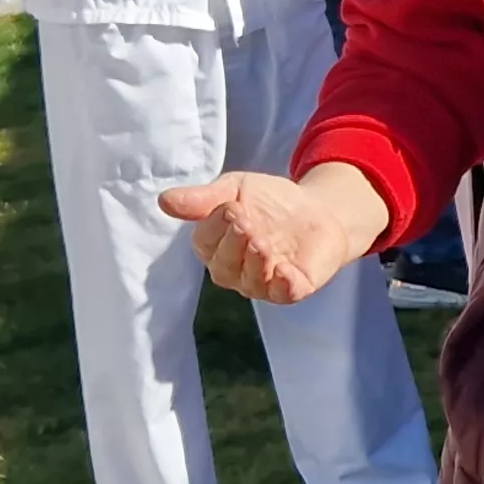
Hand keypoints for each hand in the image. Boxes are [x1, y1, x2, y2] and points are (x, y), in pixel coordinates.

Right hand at [160, 164, 389, 302]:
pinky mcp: (293, 287)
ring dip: (254, 261)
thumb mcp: (235, 190)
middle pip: (223, 266)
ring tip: (261, 240)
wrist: (319, 209)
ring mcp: (263, 282)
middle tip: (245, 220)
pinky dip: (282, 284)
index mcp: (216, 246)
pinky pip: (283, 294)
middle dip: (233, 243)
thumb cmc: (269, 202)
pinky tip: (283, 270)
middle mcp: (235, 270)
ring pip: (250, 282)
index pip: (205, 243)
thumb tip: (164, 201)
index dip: (214, 227)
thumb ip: (203, 198)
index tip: (231, 206)